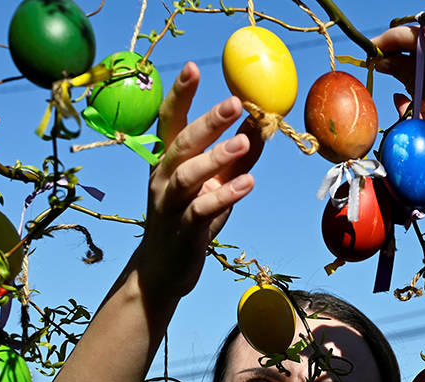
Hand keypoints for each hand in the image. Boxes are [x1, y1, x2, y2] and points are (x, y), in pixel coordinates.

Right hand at [138, 62, 263, 299]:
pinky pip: (202, 209)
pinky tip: (247, 184)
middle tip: (234, 101)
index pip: (170, 121)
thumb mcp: (216, 183)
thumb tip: (262, 122)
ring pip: (189, 174)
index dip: (180, 95)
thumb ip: (239, 155)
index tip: (193, 67)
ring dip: (217, 156)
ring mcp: (171, 203)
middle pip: (182, 142)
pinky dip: (225, 196)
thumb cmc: (190, 219)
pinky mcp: (183, 229)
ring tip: (244, 141)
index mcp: (168, 161)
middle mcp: (164, 177)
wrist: (162, 270)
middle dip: (208, 121)